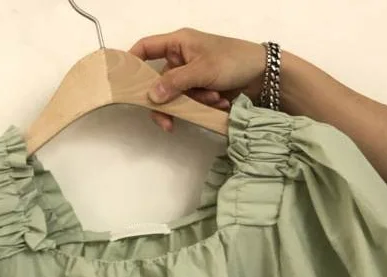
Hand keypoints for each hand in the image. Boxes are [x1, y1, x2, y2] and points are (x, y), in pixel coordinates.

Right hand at [129, 29, 265, 131]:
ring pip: (176, 97)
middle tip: (170, 122)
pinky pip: (191, 102)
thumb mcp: (202, 70)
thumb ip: (175, 83)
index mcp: (178, 43)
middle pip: (158, 83)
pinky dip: (203, 105)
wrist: (264, 75)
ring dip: (193, 103)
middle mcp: (180, 58)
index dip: (131, 62)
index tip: (122, 82)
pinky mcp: (200, 90)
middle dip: (169, 101)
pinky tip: (220, 101)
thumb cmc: (234, 60)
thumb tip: (151, 96)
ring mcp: (190, 75)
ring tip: (214, 99)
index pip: (145, 48)